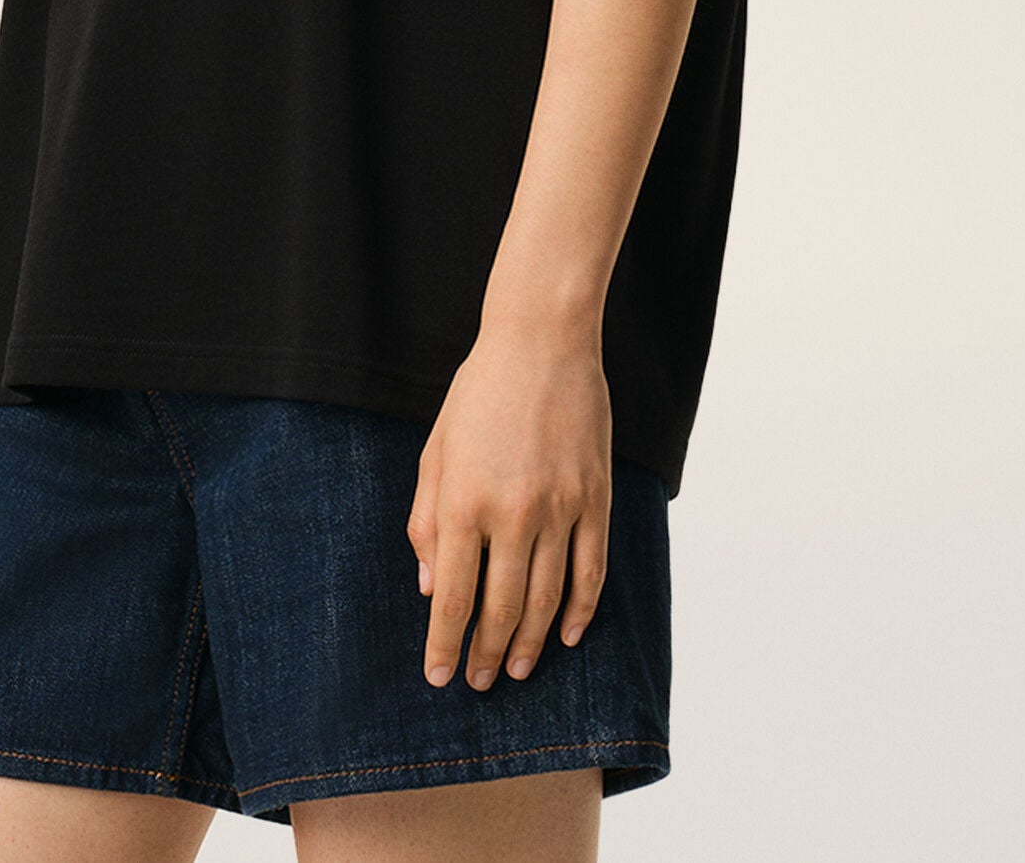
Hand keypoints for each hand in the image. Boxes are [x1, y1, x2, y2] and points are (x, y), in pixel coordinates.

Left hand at [407, 330, 612, 689]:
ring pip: (546, 599)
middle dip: (486, 654)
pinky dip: (580, 611)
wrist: (542, 341)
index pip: (453, 597)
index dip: (445, 645)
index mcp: (464, 500)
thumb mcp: (436, 450)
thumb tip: (431, 585)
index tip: (440, 676)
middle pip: (500, 608)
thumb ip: (428, 519)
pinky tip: (566, 635)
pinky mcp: (596, 498)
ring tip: (516, 669)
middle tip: (480, 681)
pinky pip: (591, 571)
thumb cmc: (480, 393)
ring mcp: (561, 508)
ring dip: (529, 642)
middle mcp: (513, 512)